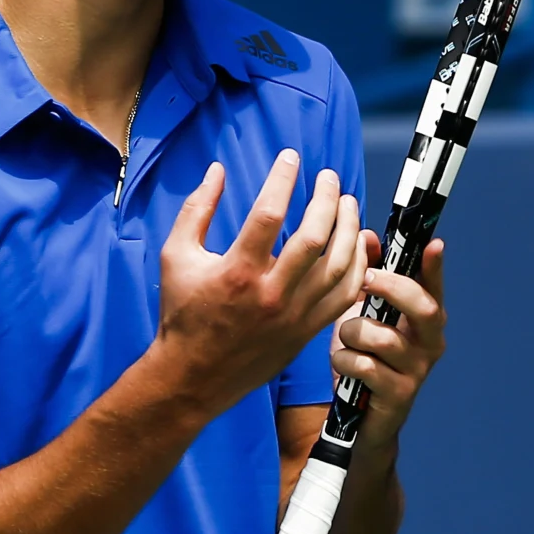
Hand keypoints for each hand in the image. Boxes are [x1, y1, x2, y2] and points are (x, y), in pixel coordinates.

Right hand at [156, 152, 367, 417]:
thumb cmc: (181, 313)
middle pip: (315, 235)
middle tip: (329, 178)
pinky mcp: (306, 332)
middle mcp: (270, 292)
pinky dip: (357, 266)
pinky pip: (345, 295)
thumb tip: (217, 170)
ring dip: (349, 228)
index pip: (269, 213)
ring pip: (339, 265)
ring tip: (348, 203)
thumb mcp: (175, 256)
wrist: (192, 376)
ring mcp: (293, 315)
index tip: (291, 157)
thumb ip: (197, 209)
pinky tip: (355, 243)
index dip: (283, 179)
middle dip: (327, 198)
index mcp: (237, 271)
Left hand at [330, 238, 446, 452]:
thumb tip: (367, 235)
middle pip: (423, 308)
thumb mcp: (361, 314)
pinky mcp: (399, 395)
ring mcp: (417, 371)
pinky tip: (343, 367)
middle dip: (392, 287)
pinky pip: (364, 365)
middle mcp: (429, 343)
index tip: (434, 243)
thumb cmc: (362, 357)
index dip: (434, 267)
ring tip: (343, 340)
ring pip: (381, 337)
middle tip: (365, 278)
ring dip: (352, 333)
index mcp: (423, 320)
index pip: (433, 288)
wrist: (359, 420)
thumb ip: (367, 277)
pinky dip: (344, 360)